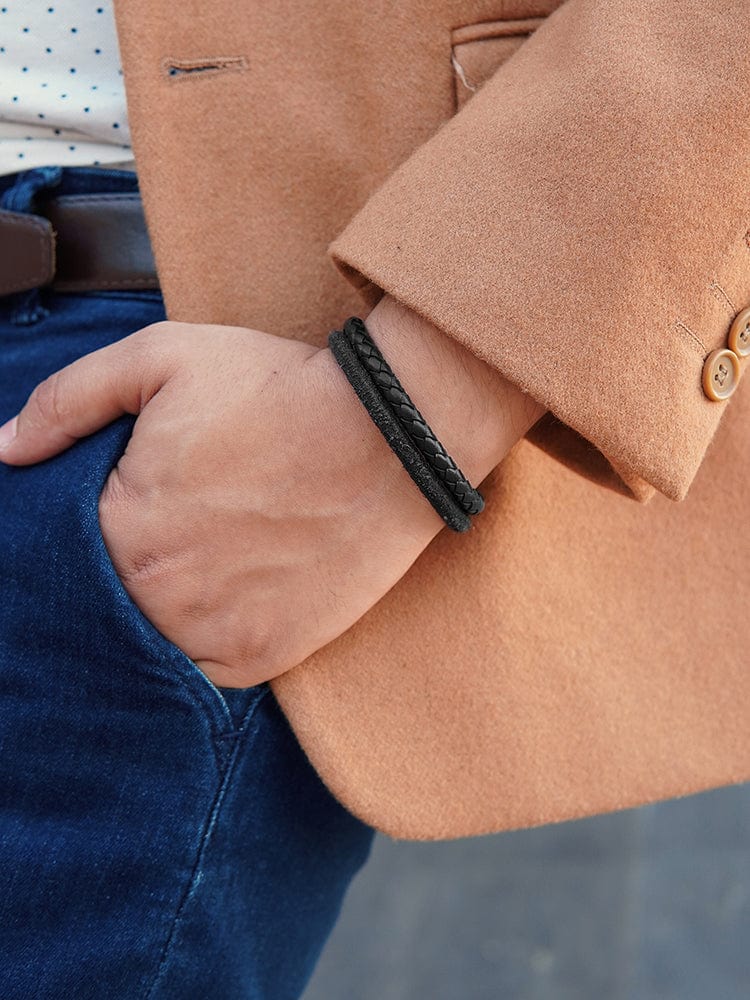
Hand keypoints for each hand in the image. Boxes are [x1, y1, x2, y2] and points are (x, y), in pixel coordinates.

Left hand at [0, 321, 447, 686]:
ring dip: (166, 606)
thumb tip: (4, 451)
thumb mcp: (162, 359)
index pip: (66, 548)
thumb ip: (68, 401)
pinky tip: (234, 592)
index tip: (141, 499)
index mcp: (119, 524)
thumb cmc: (278, 390)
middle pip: (111, 596)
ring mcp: (210, 633)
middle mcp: (156, 593)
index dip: (99, 520)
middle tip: (185, 526)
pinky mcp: (262, 657)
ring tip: (210, 557)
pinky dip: (208, 638)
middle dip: (133, 563)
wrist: (391, 434)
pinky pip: (205, 669)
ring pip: (153, 638)